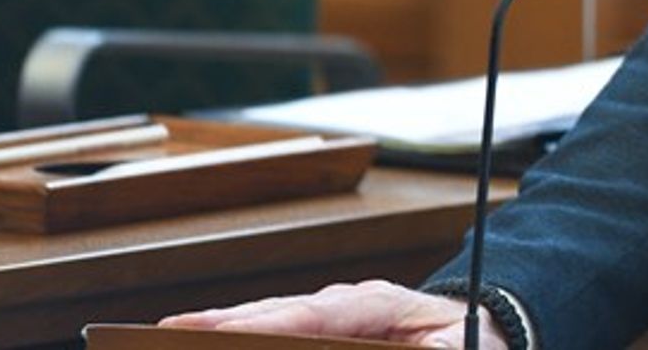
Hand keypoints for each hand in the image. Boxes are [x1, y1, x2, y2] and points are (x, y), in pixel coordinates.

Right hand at [159, 280, 505, 348]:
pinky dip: (238, 334)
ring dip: (219, 329)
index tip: (226, 333)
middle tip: (170, 333)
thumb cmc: (465, 343)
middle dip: (225, 324)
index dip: (269, 323)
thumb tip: (364, 347)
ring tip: (169, 336)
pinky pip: (272, 328)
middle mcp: (347, 302)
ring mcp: (330, 313)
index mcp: (381, 303)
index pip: (319, 313)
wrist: (478, 329)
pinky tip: (201, 338)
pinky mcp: (319, 329)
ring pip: (268, 318)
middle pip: (278, 311)